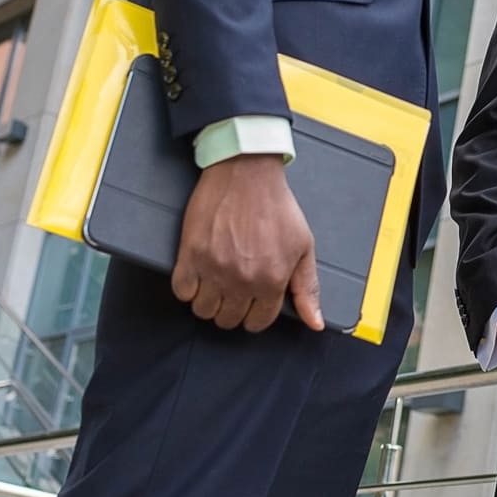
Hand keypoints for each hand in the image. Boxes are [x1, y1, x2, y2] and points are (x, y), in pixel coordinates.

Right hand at [173, 154, 322, 333]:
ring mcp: (214, 269)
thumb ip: (307, 288)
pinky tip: (199, 273)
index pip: (258, 322)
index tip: (253, 302)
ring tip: (216, 282)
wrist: (247, 173)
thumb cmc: (277, 207)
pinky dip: (188, 287)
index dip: (256, 314)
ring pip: (203, 310)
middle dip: (232, 309)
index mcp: (272, 281)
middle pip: (228, 320)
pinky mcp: (191, 255)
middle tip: (234, 288)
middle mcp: (242, 280)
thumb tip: (315, 323)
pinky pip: (182, 292)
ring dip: (209, 301)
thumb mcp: (304, 247)